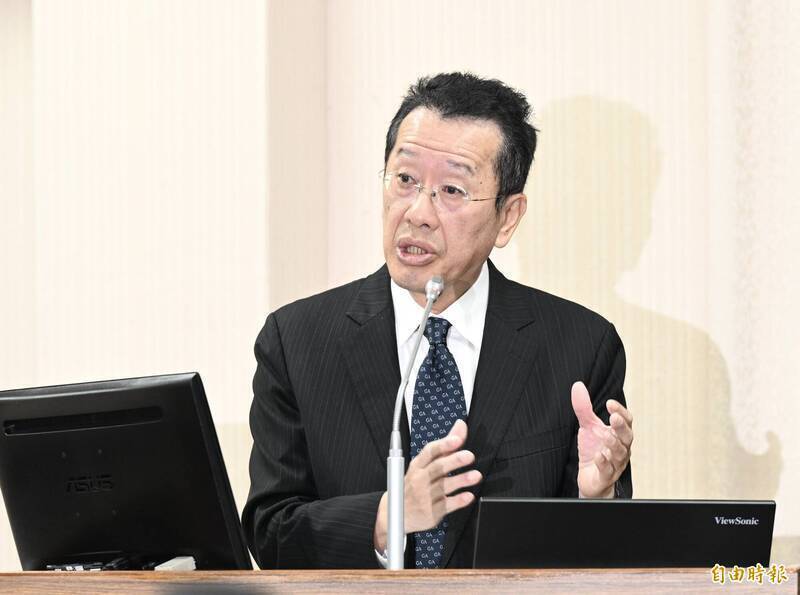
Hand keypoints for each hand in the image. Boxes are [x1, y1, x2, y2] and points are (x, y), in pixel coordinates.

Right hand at [374, 419, 480, 551]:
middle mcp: (420, 479)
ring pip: (444, 486)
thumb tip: (460, 426)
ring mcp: (425, 496)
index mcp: (417, 465)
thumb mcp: (425, 464)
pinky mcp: (431, 513)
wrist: (398, 514)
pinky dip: (457, 501)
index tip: (457, 440)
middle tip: (469, 456)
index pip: (430, 452)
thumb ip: (446, 446)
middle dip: (454, 461)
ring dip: (461, 480)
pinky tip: (468, 496)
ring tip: (476, 475)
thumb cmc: (415, 484)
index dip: (444, 444)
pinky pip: (446, 506)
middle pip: (437, 468)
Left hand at [570, 381, 632, 497]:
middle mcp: (622, 448)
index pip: (626, 421)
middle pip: (627, 436)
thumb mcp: (587, 427)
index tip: (610, 403)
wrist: (589, 477)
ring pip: (620, 454)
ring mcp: (616, 463)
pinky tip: (599, 456)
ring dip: (613, 444)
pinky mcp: (606, 476)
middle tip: (613, 418)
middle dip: (621, 427)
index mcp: (619, 434)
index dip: (620, 412)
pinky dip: (604, 463)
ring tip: (605, 436)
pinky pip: (608, 470)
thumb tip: (578, 385)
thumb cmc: (594, 449)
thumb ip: (584, 408)